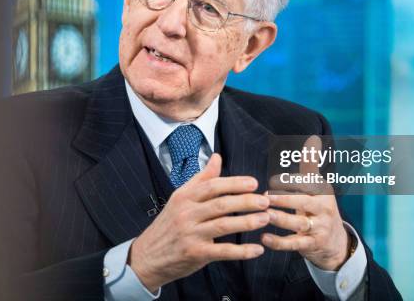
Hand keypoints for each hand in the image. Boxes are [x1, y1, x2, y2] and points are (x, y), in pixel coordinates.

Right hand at [129, 153, 269, 291]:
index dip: (234, 183)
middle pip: (221, 204)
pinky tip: (257, 249)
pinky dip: (242, 251)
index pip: (212, 186)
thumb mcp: (180, 198)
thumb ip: (201, 178)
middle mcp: (187, 214)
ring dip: (247, 222)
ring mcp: (191, 234)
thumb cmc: (168, 225)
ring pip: (224, 226)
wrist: (148, 256)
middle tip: (265, 201)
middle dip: (246, 201)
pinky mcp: (195, 254)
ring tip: (265, 219)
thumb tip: (217, 156)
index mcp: (184, 197)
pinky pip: (223, 251)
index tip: (254, 183)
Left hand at [262, 135, 348, 270]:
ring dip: (281, 220)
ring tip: (264, 215)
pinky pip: (295, 244)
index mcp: (323, 192)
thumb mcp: (318, 187)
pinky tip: (264, 238)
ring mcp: (319, 228)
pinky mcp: (312, 246)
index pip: (308, 184)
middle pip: (305, 203)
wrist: (335, 242)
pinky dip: (279, 242)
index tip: (273, 181)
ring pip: (299, 224)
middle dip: (285, 200)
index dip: (291, 182)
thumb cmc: (319, 208)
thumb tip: (313, 139)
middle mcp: (324, 209)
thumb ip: (311, 165)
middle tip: (265, 197)